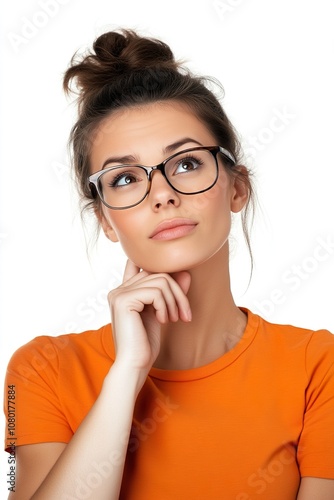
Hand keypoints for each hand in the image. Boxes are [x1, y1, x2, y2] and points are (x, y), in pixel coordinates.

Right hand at [108, 260, 190, 378]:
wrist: (134, 365)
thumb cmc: (145, 343)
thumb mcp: (162, 312)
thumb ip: (170, 292)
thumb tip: (185, 272)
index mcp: (124, 292)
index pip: (144, 266)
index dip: (165, 274)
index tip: (177, 298)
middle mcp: (118, 290)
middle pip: (157, 273)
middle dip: (177, 293)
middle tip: (184, 315)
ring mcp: (119, 294)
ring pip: (160, 281)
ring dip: (174, 301)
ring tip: (174, 319)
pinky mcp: (124, 301)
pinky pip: (156, 292)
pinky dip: (166, 306)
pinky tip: (164, 321)